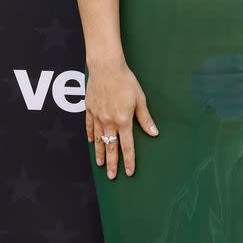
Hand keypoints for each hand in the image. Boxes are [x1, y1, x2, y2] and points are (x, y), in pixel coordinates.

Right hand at [85, 56, 158, 177]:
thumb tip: (153, 133)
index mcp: (123, 120)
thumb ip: (145, 118)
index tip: (129, 172)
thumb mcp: (140, 99)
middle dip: (112, 163)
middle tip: (112, 176)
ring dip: (100, 153)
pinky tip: (91, 142)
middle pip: (111, 147)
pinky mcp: (89, 109)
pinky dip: (90, 136)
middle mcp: (109, 121)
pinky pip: (89, 126)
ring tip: (101, 164)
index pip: (127, 146)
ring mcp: (97, 116)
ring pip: (98, 140)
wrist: (106, 67)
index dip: (128, 160)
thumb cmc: (125, 80)